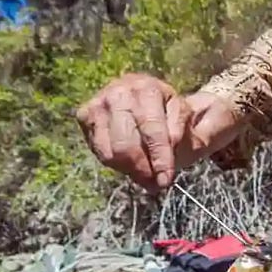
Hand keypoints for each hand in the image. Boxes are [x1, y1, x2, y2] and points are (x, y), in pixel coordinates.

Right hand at [75, 73, 192, 192]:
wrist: (154, 105)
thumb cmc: (172, 118)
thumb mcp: (187, 124)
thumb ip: (180, 135)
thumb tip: (169, 147)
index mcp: (147, 88)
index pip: (152, 130)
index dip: (159, 158)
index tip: (165, 180)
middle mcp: (119, 91)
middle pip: (126, 144)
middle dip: (143, 169)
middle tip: (154, 182)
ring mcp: (99, 102)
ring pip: (111, 152)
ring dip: (130, 169)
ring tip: (145, 172)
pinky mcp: (85, 115)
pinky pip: (100, 152)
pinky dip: (116, 164)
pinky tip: (130, 161)